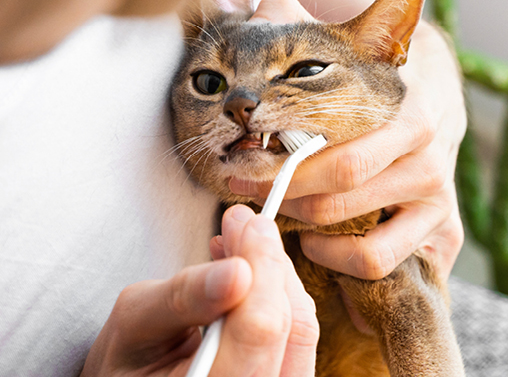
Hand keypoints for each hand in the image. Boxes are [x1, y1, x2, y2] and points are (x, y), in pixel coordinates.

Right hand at [81, 205, 317, 376]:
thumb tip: (238, 270)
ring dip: (275, 276)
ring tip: (242, 243)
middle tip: (244, 223)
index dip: (262, 268)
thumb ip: (184, 296)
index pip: (258, 330)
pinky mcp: (285, 376)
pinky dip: (277, 296)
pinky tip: (250, 272)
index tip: (249, 224)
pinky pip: (298, 336)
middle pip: (289, 326)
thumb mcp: (135, 324)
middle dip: (269, 264)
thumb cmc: (127, 363)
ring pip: (301, 329)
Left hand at [229, 0, 465, 281]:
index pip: (343, 154)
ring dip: (307, 229)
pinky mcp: (443, 233)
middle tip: (243, 182)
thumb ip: (307, 28)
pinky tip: (317, 240)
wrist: (438, 94)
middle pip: (342, 194)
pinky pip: (382, 264)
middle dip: (281, 192)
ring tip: (280, 210)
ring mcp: (440, 202)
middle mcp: (432, 162)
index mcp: (414, 114)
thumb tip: (268, 7)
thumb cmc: (381, 77)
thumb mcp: (353, 46)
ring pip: (363, 242)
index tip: (244, 156)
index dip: (285, 164)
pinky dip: (342, 260)